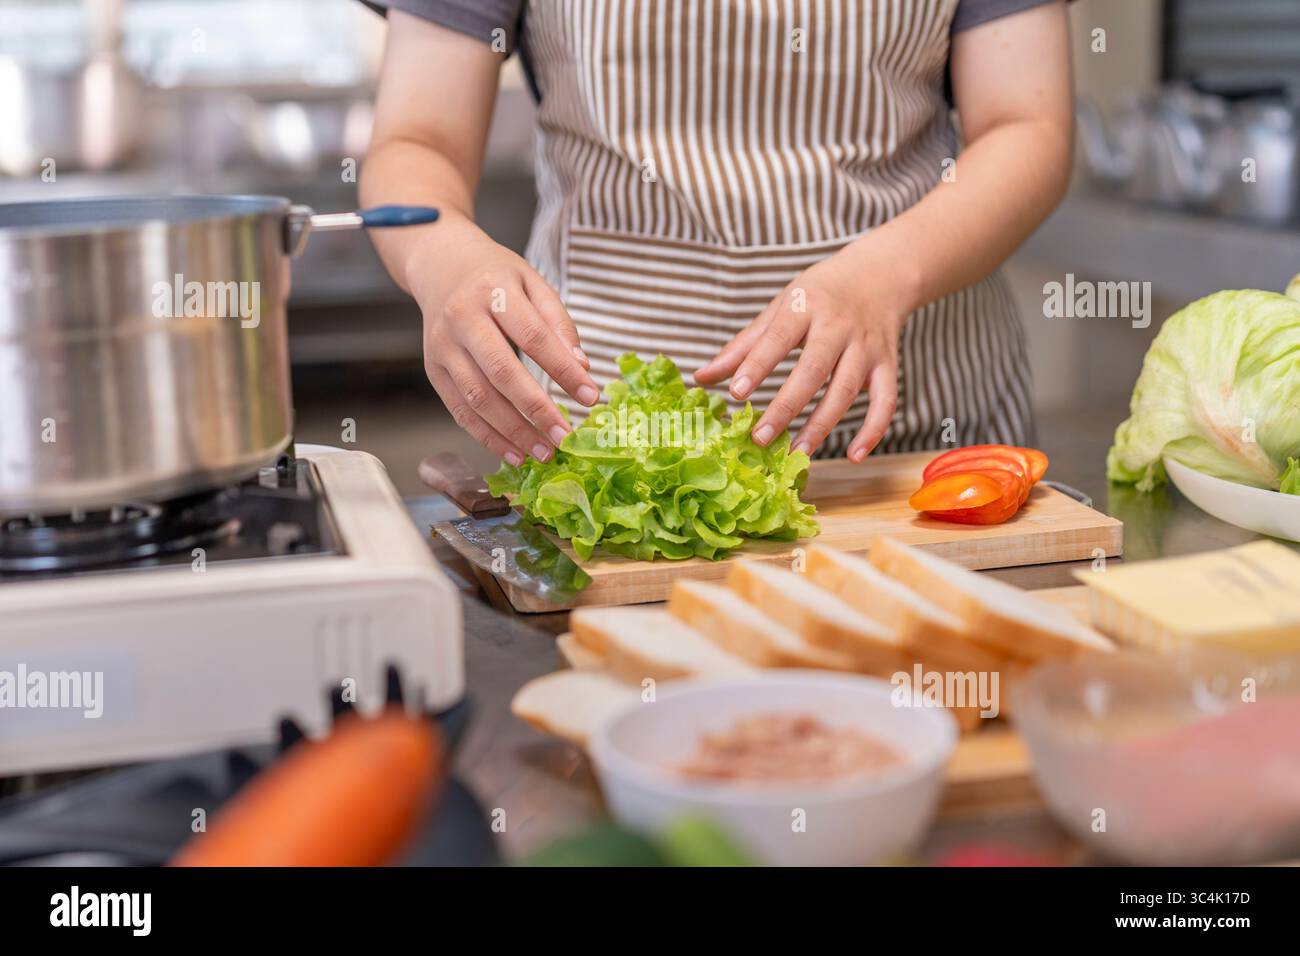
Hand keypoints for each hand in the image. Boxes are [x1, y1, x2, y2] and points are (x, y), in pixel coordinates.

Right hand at [411, 227, 599, 464]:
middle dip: (537, 410)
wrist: (442, 266)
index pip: (535, 336)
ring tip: (544, 453)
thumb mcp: (533, 284)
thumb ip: (559, 324)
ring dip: (512, 431)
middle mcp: (463, 318)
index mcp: (494, 290)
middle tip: (566, 438)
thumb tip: (582, 368)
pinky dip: (487, 436)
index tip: (591, 397)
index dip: (564, 371)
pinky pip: (459, 410)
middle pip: (502, 371)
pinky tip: (514, 452)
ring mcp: (443, 346)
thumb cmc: (496, 278)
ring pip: (478, 397)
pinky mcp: (432, 369)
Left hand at [695, 248, 910, 461]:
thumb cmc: (818, 295)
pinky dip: (873, 430)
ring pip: (846, 390)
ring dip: (822, 425)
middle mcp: (839, 325)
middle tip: (760, 437)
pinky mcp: (888, 364)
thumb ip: (742, 346)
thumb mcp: (779, 308)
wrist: (879, 274)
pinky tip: (854, 456)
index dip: (758, 365)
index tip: (736, 392)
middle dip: (787, 406)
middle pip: (813, 369)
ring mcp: (866, 346)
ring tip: (797, 453)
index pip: (779, 336)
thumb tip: (701, 378)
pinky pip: (886, 400)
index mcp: (805, 306)